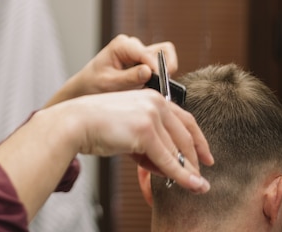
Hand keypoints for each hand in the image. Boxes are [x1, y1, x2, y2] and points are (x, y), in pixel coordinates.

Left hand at [45, 34, 177, 106]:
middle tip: (162, 85)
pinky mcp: (143, 62)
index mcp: (122, 45)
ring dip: (163, 72)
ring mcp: (139, 52)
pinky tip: (150, 89)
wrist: (86, 87)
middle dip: (165, 68)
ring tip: (155, 88)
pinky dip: (159, 76)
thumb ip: (128, 78)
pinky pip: (160, 66)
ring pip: (164, 57)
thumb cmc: (93, 83)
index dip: (156, 68)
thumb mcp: (109, 83)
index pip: (147, 53)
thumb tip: (148, 71)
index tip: (160, 83)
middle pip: (163, 50)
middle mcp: (133, 45)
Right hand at [61, 89, 212, 192]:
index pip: (184, 119)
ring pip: (177, 149)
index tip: (206, 155)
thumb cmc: (95, 124)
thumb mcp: (128, 126)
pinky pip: (168, 159)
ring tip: (195, 185)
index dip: (198, 139)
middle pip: (185, 134)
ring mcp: (151, 115)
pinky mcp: (146, 132)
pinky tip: (192, 185)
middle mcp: (155, 102)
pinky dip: (182, 175)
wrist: (75, 122)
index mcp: (152, 96)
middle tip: (200, 175)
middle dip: (195, 158)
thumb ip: (150, 139)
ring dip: (188, 170)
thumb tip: (170, 164)